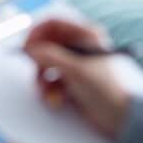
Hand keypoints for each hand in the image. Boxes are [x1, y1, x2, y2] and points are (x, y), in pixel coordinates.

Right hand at [24, 19, 130, 137]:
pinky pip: (48, 79)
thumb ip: (49, 57)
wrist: (116, 118)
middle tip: (36, 73)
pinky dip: (49, 89)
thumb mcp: (74, 71)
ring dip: (42, 80)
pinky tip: (58, 99)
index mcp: (85, 35)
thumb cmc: (103, 90)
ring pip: (44, 63)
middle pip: (45, 44)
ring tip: (47, 92)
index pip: (53, 24)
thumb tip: (29, 49)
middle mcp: (78, 45)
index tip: (25, 46)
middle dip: (38, 62)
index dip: (37, 33)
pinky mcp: (69, 79)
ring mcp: (73, 62)